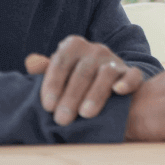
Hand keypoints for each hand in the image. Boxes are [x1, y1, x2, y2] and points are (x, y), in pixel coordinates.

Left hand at [25, 35, 142, 125]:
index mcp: (74, 46)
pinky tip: (118, 91)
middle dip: (71, 96)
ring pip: (106, 73)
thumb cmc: (73, 79)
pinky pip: (133, 75)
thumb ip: (44, 70)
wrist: (105, 82)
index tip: (47, 106)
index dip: (53, 84)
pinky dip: (127, 82)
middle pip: (82, 71)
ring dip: (95, 94)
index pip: (61, 62)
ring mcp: (115, 60)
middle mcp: (96, 50)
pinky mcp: (131, 73)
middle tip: (62, 119)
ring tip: (85, 114)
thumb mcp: (58, 73)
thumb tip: (30, 62)